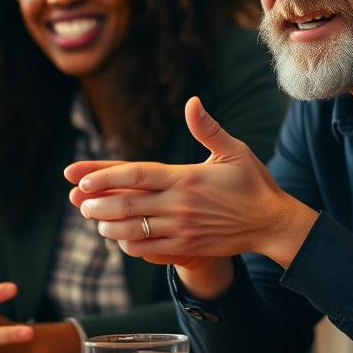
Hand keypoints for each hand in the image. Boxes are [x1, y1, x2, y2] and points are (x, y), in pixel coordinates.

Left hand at [63, 96, 317, 269]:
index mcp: (186, 178)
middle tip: (80, 202)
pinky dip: (130, 244)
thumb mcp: (234, 151)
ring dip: (109, 226)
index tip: (83, 179)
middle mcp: (180, 204)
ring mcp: (182, 229)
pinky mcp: (187, 247)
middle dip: (98, 204)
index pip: (137, 175)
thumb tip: (193, 102)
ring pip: (134, 230)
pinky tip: (120, 238)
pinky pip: (150, 249)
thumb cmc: (253, 184)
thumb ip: (208, 129)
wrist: (272, 224)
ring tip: (95, 220)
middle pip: (128, 204)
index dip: (106, 177)